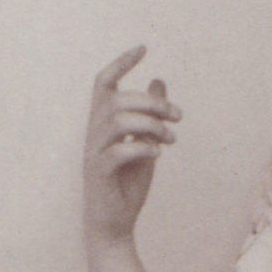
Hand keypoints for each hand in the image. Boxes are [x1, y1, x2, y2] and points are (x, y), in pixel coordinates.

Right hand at [84, 45, 180, 252]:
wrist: (113, 224)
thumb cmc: (126, 184)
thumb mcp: (144, 143)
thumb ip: (149, 115)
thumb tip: (160, 82)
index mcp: (102, 123)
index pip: (103, 82)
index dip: (121, 62)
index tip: (143, 48)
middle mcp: (94, 134)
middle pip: (117, 100)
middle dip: (152, 103)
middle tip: (178, 116)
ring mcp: (94, 153)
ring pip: (117, 122)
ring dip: (151, 125)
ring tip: (171, 139)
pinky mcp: (100, 174)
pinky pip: (118, 152)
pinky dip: (142, 148)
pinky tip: (158, 155)